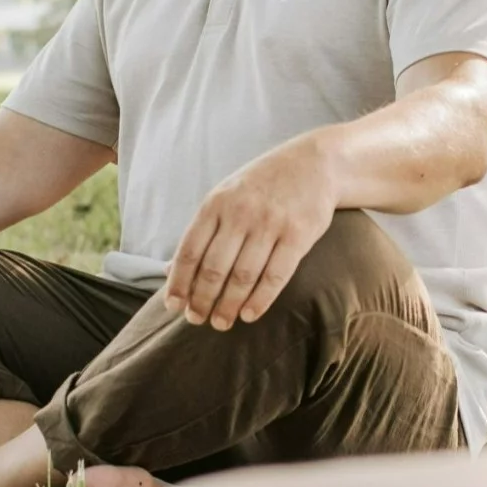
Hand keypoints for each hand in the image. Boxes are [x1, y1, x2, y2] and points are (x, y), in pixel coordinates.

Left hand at [164, 131, 336, 330]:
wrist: (315, 163)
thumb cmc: (263, 184)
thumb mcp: (226, 196)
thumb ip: (203, 231)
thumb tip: (171, 272)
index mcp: (216, 203)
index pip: (190, 250)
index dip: (179, 283)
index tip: (173, 306)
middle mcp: (241, 212)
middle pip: (214, 268)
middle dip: (202, 300)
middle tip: (197, 320)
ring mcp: (271, 223)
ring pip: (243, 276)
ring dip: (229, 305)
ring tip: (221, 323)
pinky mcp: (298, 235)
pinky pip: (275, 276)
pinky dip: (260, 300)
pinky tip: (249, 315)